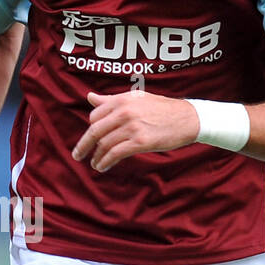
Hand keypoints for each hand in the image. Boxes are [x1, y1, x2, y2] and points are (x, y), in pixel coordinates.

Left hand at [72, 88, 199, 172]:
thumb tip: (90, 97)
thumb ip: (111, 100)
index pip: (95, 116)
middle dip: (84, 145)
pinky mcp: (141, 142)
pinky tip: (102, 166)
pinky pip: (115, 154)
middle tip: (77, 155)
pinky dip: (106, 161)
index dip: (91, 129)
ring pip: (105, 144)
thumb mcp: (136, 99)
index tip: (90, 139)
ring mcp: (133, 127)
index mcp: (122, 100)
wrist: (187, 118)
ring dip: (97, 157)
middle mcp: (125, 112)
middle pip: (95, 131)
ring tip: (95, 163)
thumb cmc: (161, 108)